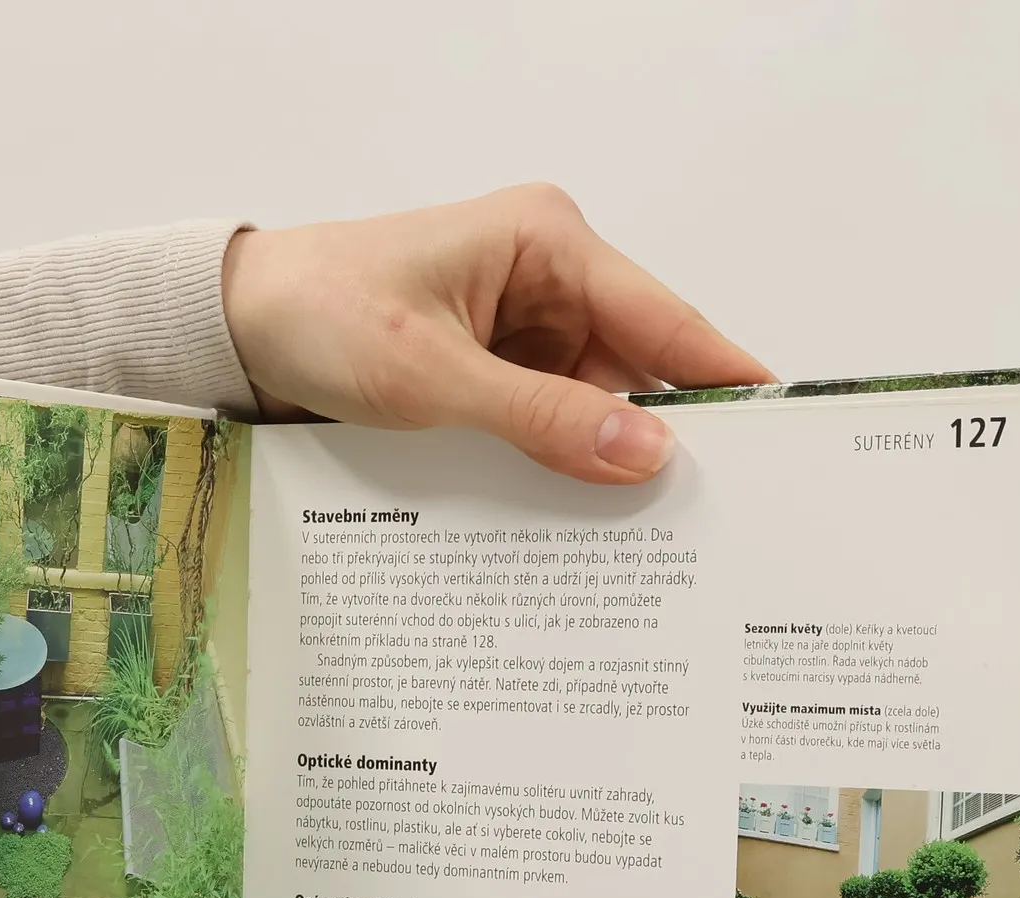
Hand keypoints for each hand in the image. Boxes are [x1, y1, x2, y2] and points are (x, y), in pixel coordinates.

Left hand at [222, 183, 773, 483]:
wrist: (239, 327)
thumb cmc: (322, 316)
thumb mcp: (434, 376)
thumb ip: (543, 417)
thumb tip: (646, 453)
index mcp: (547, 242)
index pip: (661, 317)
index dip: (721, 377)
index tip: (780, 427)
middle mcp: (548, 277)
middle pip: (637, 366)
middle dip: (664, 434)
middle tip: (716, 511)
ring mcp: (522, 326)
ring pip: (596, 403)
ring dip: (606, 459)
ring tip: (650, 532)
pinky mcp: (495, 369)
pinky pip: (551, 420)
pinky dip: (562, 462)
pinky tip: (581, 513)